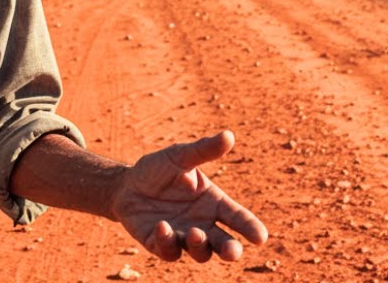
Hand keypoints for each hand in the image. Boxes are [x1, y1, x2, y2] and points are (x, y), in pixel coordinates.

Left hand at [110, 131, 267, 262]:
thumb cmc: (159, 169)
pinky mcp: (161, 245)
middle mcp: (202, 224)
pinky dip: (168, 241)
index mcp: (213, 203)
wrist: (127, 184)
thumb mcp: (180, 156)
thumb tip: (229, 136)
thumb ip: (204, 150)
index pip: (237, 217)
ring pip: (200, 253)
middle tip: (233, 251)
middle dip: (231, 250)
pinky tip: (162, 226)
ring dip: (200, 246)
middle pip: (224, 244)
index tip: (261, 237)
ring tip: (194, 232)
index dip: (250, 227)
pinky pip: (170, 251)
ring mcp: (182, 237)